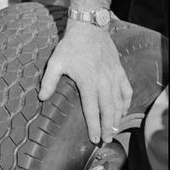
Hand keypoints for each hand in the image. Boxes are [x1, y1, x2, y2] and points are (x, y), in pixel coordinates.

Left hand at [38, 22, 131, 144]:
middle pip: (108, 110)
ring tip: (113, 130)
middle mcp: (104, 82)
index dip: (93, 126)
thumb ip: (48, 81)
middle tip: (107, 140)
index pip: (92, 109)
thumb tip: (42, 98)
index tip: (95, 139)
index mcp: (88, 82)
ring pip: (119, 103)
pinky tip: (122, 110)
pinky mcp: (120, 71)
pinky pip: (127, 90)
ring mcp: (114, 77)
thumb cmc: (70, 46)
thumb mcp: (55, 62)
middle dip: (108, 127)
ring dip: (117, 118)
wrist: (89, 29)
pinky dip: (126, 102)